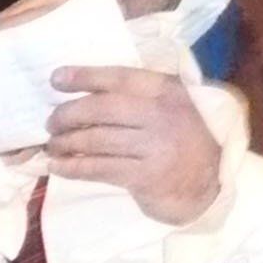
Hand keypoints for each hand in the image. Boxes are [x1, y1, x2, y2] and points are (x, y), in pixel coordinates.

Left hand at [45, 66, 222, 225]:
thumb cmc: (183, 143)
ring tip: (53, 146)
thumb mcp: (172, 110)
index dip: (85, 76)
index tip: (56, 78)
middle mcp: (163, 115)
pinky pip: (98, 168)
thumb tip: (85, 93)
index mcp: (169, 92)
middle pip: (101, 109)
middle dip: (68, 115)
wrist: (211, 186)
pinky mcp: (145, 176)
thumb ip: (141, 98)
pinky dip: (72, 167)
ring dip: (65, 143)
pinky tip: (57, 167)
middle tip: (51, 123)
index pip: (120, 78)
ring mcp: (155, 146)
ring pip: (96, 140)